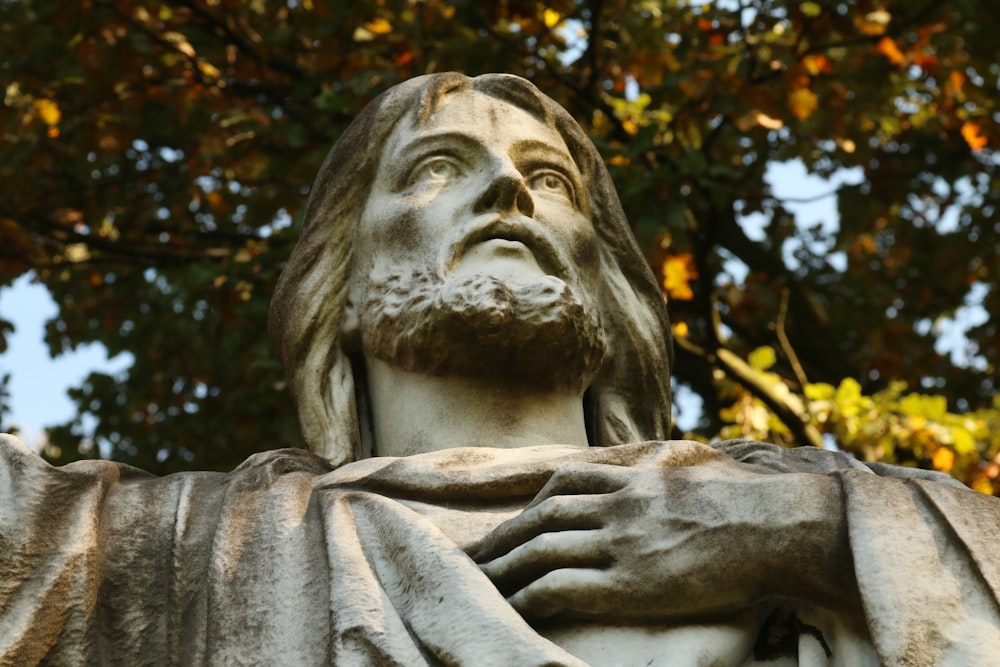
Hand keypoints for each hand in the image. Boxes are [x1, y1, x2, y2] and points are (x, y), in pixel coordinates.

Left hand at [465, 458, 855, 621]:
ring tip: (477, 583)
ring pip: (540, 548)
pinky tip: (512, 606)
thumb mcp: (699, 476)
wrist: (779, 526)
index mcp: (634, 480)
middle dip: (501, 537)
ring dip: (502, 565)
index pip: (562, 484)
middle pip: (539, 516)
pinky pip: (561, 584)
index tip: (509, 523)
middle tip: (471, 556)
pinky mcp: (628, 581)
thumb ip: (667, 477)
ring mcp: (620, 541)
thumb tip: (663, 475)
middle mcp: (618, 504)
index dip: (528, 505)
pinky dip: (528, 593)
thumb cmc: (751, 505)